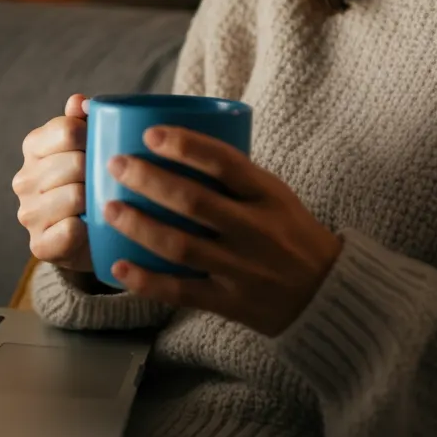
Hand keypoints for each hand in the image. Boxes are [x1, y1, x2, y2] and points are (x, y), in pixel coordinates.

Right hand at [13, 94, 92, 274]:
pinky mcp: (38, 245)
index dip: (94, 137)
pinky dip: (88, 228)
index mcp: (34, 146)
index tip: (106, 147)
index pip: (67, 131)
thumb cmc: (94, 181)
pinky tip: (92, 225)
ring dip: (96, 199)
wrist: (93, 235)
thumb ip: (84, 120)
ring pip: (75, 195)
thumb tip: (79, 101)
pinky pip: (71, 230)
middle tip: (110, 180)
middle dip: (98, 171)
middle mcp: (24, 178)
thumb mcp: (90, 146)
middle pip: (75, 163)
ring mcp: (28, 213)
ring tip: (103, 201)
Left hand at [102, 126, 342, 337]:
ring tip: (109, 209)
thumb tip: (177, 146)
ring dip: (140, 226)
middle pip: (194, 201)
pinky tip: (118, 266)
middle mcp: (256, 231)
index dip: (186, 146)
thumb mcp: (276, 195)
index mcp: (269, 195)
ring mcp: (242, 270)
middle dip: (149, 181)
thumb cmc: (292, 232)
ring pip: (182, 247)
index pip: (226, 162)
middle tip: (116, 165)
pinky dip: (147, 281)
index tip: (151, 133)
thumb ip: (235, 177)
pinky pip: (182, 292)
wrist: (327, 292)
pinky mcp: (230, 303)